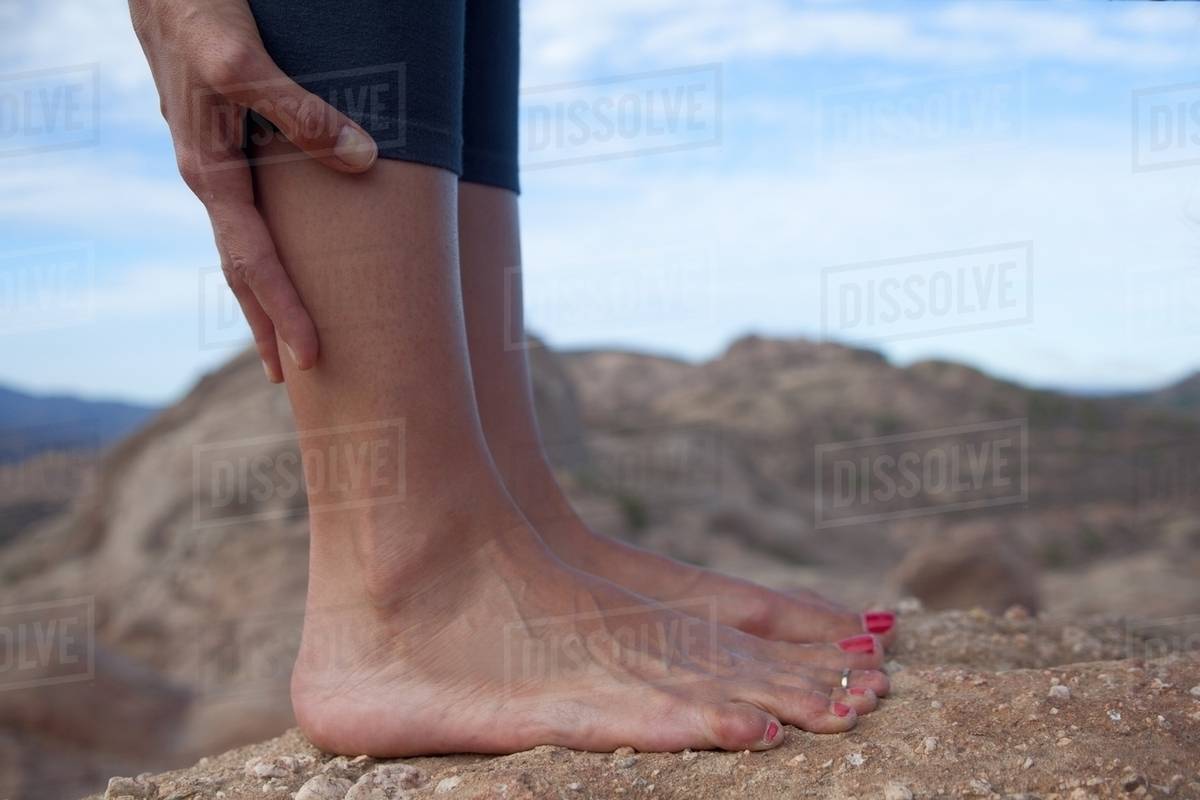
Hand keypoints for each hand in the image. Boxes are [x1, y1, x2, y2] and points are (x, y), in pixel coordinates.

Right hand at [129, 0, 377, 380]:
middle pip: (244, 269)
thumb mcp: (244, 62)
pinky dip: (272, 247)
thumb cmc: (199, 12)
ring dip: (268, 292)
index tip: (309, 360)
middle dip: (269, 323)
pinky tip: (290, 257)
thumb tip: (362, 163)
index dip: (282, 313)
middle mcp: (212, 178)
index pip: (252, 262)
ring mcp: (219, 164)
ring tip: (291, 333)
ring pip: (246, 243)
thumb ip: (301, 113)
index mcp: (211, 173)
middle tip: (297, 376)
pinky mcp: (231, 145)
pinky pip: (254, 212)